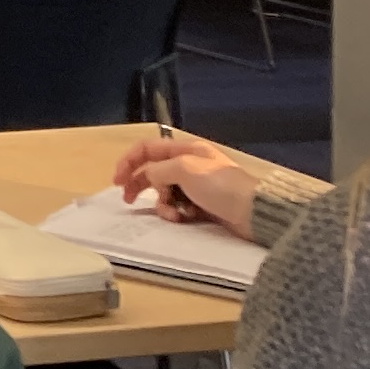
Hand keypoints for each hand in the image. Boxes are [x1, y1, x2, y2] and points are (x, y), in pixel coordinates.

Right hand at [116, 131, 259, 239]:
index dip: (128, 162)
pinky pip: (177, 207)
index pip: (147, 149)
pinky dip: (175, 213)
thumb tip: (149, 178)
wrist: (252, 212)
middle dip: (139, 185)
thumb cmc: (219, 186)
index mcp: (185, 150)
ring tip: (173, 214)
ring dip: (162, 204)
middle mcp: (188, 165)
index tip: (117, 181)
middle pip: (153, 172)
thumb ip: (158, 170)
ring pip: (164, 193)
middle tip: (127, 200)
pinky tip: (183, 219)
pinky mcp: (201, 206)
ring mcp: (195, 187)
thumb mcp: (184, 169)